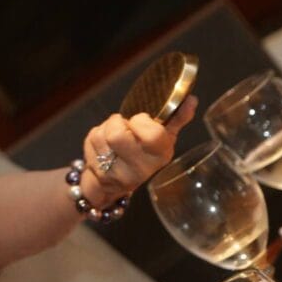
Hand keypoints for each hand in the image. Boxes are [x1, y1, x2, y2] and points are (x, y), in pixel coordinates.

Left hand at [81, 95, 197, 205]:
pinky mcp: (97, 172)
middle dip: (117, 122)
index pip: (152, 134)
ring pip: (101, 134)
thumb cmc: (143, 155)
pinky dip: (95, 136)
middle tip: (124, 128)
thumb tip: (190, 99)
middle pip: (117, 134)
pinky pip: (91, 140)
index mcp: (160, 156)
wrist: (114, 183)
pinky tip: (104, 146)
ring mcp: (117, 174)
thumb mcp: (163, 139)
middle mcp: (140, 169)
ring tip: (114, 137)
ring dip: (105, 128)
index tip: (141, 121)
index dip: (141, 121)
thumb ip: (176, 118)